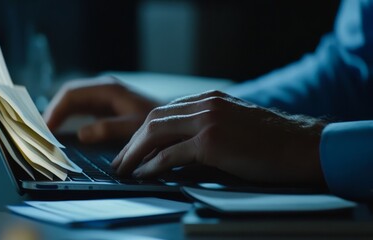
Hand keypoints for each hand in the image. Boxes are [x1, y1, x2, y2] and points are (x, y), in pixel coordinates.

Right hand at [43, 76, 158, 142]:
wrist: (171, 120)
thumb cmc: (155, 121)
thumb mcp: (133, 127)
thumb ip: (108, 129)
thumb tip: (81, 133)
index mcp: (107, 89)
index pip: (71, 94)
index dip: (55, 110)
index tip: (45, 128)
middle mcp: (103, 88)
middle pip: (68, 95)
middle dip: (52, 111)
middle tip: (40, 132)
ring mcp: (103, 95)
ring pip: (73, 101)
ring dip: (59, 115)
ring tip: (46, 133)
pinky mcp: (105, 104)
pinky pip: (81, 108)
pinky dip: (69, 118)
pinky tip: (62, 131)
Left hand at [111, 90, 326, 185]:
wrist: (301, 146)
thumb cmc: (271, 141)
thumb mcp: (234, 123)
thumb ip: (207, 126)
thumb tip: (180, 146)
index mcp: (209, 99)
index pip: (164, 111)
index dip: (143, 130)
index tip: (134, 146)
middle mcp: (205, 104)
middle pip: (153, 119)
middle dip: (132, 141)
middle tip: (121, 160)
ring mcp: (208, 121)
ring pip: (156, 132)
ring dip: (135, 152)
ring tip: (125, 168)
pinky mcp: (212, 142)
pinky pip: (170, 153)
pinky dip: (153, 164)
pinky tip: (144, 173)